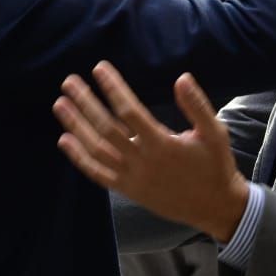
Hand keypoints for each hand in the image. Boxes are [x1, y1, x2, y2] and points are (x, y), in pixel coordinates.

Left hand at [54, 62, 250, 243]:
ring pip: (97, 150)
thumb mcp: (215, 133)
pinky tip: (65, 140)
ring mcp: (132, 178)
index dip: (113, 89)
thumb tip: (181, 78)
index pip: (130, 111)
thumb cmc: (215, 166)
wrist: (214, 206)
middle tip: (69, 82)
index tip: (99, 68)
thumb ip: (197, 106)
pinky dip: (79, 159)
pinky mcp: (128, 190)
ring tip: (60, 104)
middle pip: (106, 128)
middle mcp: (142, 162)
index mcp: (162, 145)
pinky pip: (98, 174)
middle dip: (86, 103)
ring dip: (76, 127)